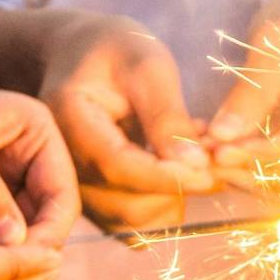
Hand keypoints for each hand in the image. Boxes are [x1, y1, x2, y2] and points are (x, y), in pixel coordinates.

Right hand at [0, 8, 213, 233]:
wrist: (80, 58)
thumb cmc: (116, 52)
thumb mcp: (147, 66)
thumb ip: (167, 116)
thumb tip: (195, 164)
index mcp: (66, 120)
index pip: (117, 166)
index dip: (166, 177)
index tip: (210, 174)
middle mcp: (60, 164)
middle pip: (124, 206)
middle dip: (177, 192)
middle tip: (219, 165)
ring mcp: (76, 188)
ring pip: (133, 224)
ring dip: (177, 202)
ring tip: (202, 162)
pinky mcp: (95, 202)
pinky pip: (134, 226)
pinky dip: (167, 208)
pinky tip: (183, 174)